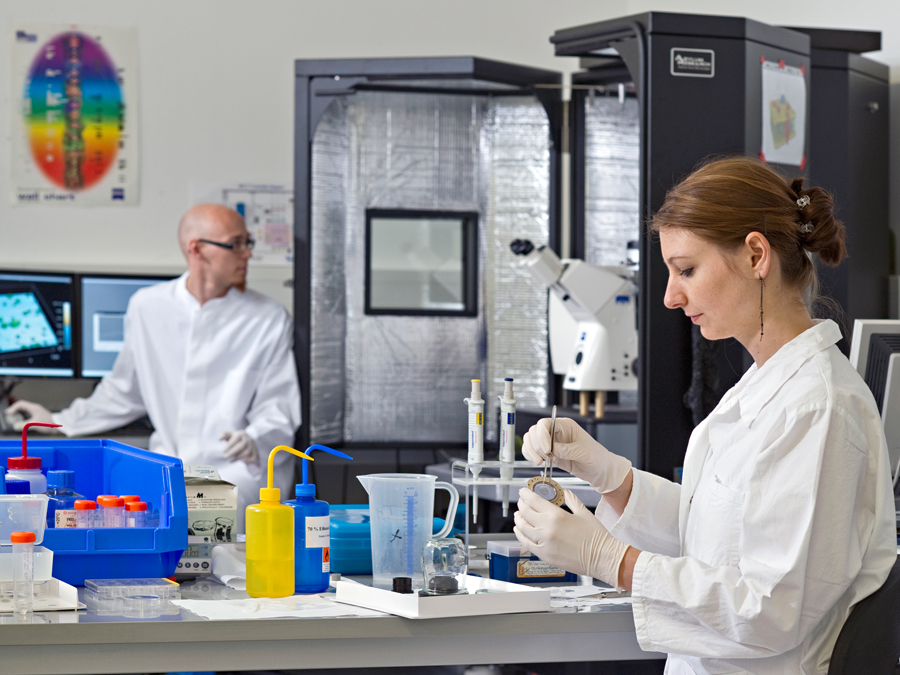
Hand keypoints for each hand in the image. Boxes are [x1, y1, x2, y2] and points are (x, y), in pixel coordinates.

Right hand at [5, 401, 53, 431]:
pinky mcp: (38, 416)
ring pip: (24, 410)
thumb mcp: (35, 424)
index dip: (13, 408)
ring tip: (14, 419)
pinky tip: (22, 421)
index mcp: (34, 408)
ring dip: (18, 414)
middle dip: (14, 410)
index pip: (21, 404)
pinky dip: (23, 417)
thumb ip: (24, 425)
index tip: (9, 413)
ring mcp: (36, 412)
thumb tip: (15, 426)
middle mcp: (35, 408)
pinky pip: (28, 414)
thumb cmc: (49, 423)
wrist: (60, 425)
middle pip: (21, 406)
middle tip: (9, 416)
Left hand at [220, 430, 257, 464]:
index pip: (236, 439)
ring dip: (237, 457)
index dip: (229, 446)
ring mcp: (253, 447)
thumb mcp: (231, 435)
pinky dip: (245, 461)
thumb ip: (224, 435)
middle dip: (232, 452)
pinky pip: (251, 458)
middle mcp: (248, 440)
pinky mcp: (255, 453)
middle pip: (241, 446)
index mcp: (241, 434)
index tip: (223, 451)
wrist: (249, 441)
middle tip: (225, 456)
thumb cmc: (236, 439)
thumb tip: (219, 438)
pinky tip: (239, 461)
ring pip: (246, 452)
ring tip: (230, 460)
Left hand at [513, 487, 630, 587]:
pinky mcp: (544, 555)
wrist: (603, 558)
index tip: (523, 492)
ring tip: (519, 515)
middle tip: (522, 502)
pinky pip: (526, 543)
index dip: (525, 494)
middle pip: (525, 512)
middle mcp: (547, 528)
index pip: (533, 500)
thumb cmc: (596, 537)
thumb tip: (565, 492)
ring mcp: (544, 543)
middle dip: (521, 504)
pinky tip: (520, 531)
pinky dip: (520, 535)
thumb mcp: (584, 512)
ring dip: (518, 519)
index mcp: (557, 515)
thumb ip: (571, 500)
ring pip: (522, 527)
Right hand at [522, 417, 630, 492]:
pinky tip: (537, 462)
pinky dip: (530, 455)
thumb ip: (567, 450)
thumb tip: (552, 450)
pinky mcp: (549, 453)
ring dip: (530, 450)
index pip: (545, 423)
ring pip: (531, 440)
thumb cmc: (597, 457)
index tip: (547, 450)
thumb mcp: (584, 452)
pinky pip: (532, 450)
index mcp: (565, 426)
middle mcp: (556, 432)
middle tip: (543, 457)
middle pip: (535, 431)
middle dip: (535, 444)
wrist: (600, 470)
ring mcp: (551, 443)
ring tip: (539, 462)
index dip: (542, 435)